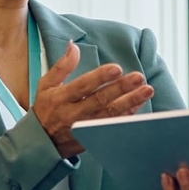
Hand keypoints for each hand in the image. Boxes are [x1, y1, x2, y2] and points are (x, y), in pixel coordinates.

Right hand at [33, 42, 154, 156]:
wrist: (42, 143)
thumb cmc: (45, 109)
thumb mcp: (46, 85)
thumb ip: (62, 66)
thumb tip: (74, 46)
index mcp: (61, 98)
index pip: (82, 86)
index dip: (99, 77)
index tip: (116, 68)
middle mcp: (73, 114)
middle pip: (101, 101)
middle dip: (121, 89)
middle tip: (139, 78)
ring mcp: (84, 129)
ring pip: (110, 115)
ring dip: (130, 102)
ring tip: (147, 90)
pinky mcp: (92, 139)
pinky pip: (112, 127)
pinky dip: (127, 117)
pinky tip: (139, 105)